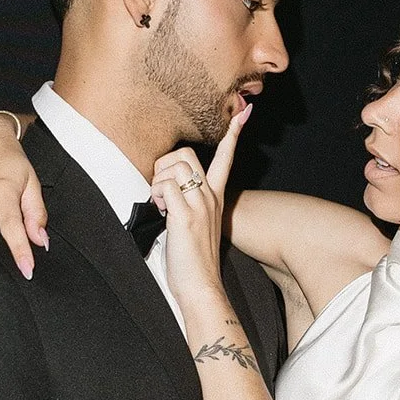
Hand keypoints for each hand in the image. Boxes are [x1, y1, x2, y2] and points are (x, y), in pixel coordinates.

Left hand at [151, 104, 251, 310]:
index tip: (243, 112)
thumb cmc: (193, 261)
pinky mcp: (186, 216)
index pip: (226, 158)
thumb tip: (169, 195)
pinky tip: (160, 214)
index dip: (233, 133)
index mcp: (215, 198)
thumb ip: (187, 205)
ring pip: (173, 168)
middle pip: (187, 154)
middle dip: (165, 166)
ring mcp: (200, 205)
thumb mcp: (195, 226)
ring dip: (157, 184)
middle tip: (161, 192)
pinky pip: (165, 188)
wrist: (201, 287)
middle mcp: (210, 197)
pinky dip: (156, 198)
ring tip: (161, 208)